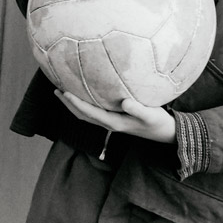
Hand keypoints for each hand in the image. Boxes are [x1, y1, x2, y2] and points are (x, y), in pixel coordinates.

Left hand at [56, 90, 177, 143]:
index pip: (89, 112)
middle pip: (82, 114)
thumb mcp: (151, 115)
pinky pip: (94, 111)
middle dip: (68, 103)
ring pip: (86, 114)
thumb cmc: (159, 122)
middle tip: (55, 89)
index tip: (64, 91)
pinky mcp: (115, 119)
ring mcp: (111, 122)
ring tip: (63, 91)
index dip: (75, 103)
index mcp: (114, 123)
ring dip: (73, 104)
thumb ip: (138, 109)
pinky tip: (83, 93)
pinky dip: (84, 104)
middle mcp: (109, 123)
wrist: (166, 132)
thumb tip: (124, 102)